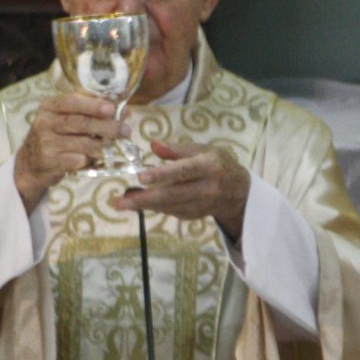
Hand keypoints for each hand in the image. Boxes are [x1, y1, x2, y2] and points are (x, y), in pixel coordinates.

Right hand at [13, 93, 127, 210]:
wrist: (31, 163)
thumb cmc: (56, 136)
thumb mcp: (66, 119)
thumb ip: (91, 112)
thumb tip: (124, 109)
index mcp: (50, 106)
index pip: (73, 101)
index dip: (94, 104)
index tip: (113, 108)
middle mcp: (45, 122)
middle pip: (81, 122)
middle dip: (107, 126)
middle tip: (125, 130)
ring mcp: (46, 142)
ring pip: (83, 143)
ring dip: (102, 145)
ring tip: (112, 146)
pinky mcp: (49, 161)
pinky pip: (78, 160)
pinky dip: (89, 160)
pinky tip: (93, 160)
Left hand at [114, 139, 249, 238]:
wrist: (238, 191)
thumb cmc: (216, 163)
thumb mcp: (201, 150)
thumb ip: (176, 149)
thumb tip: (153, 144)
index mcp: (208, 166)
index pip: (183, 170)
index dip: (162, 174)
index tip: (141, 177)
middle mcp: (207, 188)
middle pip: (173, 195)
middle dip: (145, 199)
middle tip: (121, 202)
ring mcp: (202, 205)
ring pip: (170, 207)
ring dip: (145, 206)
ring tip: (123, 203)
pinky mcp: (196, 215)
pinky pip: (172, 212)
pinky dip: (156, 208)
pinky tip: (141, 203)